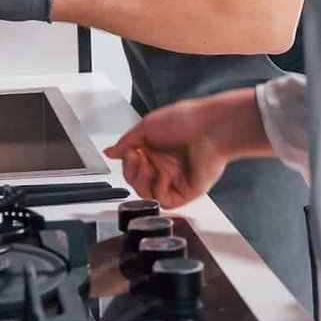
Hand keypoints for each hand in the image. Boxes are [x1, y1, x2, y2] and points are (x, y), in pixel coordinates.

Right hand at [103, 93, 256, 208]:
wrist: (210, 128)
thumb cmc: (184, 120)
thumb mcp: (147, 127)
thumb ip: (126, 142)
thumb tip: (110, 152)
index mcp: (155, 149)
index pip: (132, 166)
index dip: (126, 163)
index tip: (128, 153)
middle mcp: (164, 165)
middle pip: (136, 181)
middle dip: (131, 172)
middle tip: (136, 159)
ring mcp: (174, 179)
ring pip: (147, 193)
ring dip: (141, 182)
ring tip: (147, 166)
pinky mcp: (185, 192)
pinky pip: (164, 200)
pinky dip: (158, 189)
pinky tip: (163, 174)